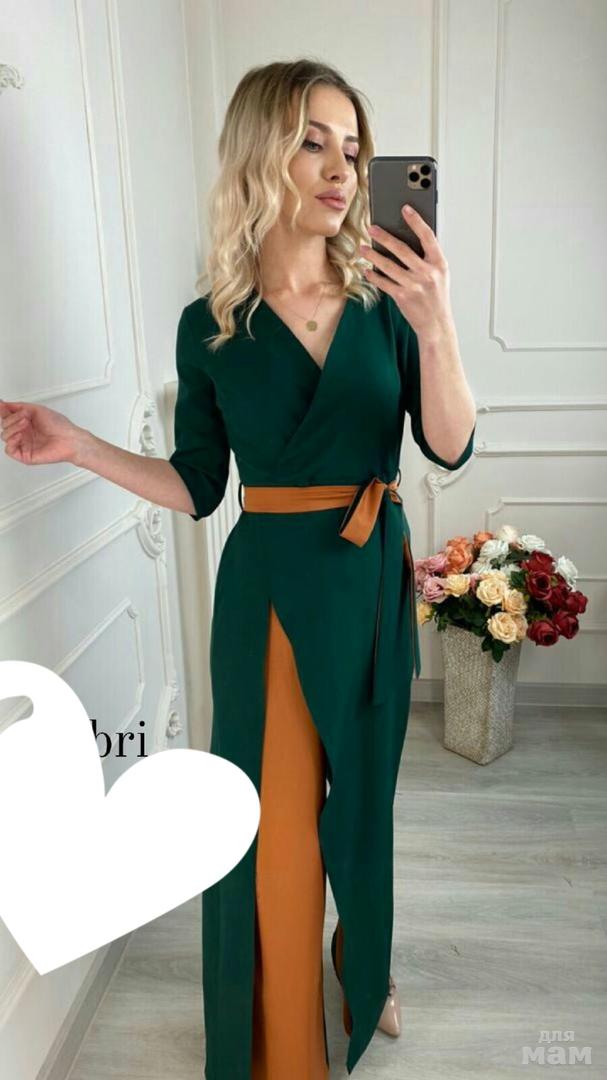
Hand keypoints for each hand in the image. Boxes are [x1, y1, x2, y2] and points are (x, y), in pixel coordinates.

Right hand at [0, 399, 84, 465]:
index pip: (7, 416)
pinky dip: (12, 441)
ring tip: (25, 424)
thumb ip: (18, 406)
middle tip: (24, 417)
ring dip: (13, 427)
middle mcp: (23, 433)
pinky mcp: (25, 455)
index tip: (1, 405)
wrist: (69, 439)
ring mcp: (23, 444)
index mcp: (25, 422)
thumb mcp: (37, 410)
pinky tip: (20, 435)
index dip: (2, 410)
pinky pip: (9, 450)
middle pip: (4, 425)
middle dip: (11, 419)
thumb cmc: (59, 426)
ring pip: (4, 436)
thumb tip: (4, 404)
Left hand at [360, 204, 452, 337]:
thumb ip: (428, 258)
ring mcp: (414, 285)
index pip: (428, 237)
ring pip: (389, 266)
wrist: (436, 323)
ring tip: (363, 247)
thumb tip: (407, 239)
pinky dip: (374, 275)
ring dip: (373, 255)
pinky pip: (384, 283)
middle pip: (402, 249)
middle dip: (384, 237)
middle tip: (372, 227)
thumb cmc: (437, 297)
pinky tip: (366, 269)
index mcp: (439, 264)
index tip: (405, 208)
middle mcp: (427, 273)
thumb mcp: (440, 274)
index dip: (417, 221)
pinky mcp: (403, 297)